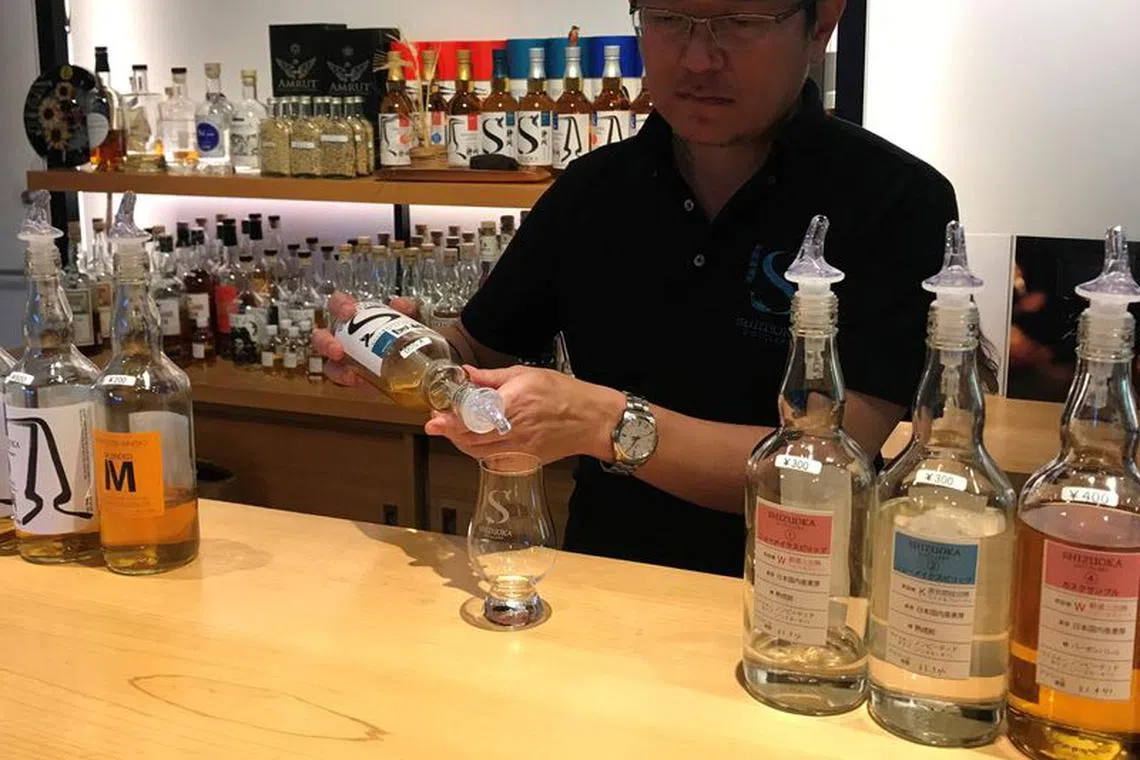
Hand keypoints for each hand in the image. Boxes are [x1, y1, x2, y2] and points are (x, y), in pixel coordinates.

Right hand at [310, 293, 421, 387]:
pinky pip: (345, 380)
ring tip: (348, 373)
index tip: (349, 311)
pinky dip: (350, 380)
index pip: (338, 305)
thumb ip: (409, 308)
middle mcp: (345, 338)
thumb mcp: (411, 318)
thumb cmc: (406, 336)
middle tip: (337, 349)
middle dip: (326, 342)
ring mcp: (347, 360)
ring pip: (329, 363)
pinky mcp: (354, 378)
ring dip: (336, 369)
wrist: (417, 363)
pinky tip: (361, 380)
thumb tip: (401, 305)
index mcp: (355, 318)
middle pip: (322, 337)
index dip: (339, 305)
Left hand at [425, 365, 625, 464]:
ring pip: (478, 452)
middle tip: (439, 421)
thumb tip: (467, 373)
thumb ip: (492, 377)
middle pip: (469, 438)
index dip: (449, 420)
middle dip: (449, 431)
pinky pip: (492, 461)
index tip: (435, 418)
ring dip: (461, 442)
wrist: (591, 420)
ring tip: (454, 430)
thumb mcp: (527, 374)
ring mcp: (519, 448)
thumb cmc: (565, 395)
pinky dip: (478, 453)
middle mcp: (513, 429)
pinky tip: (475, 442)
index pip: (472, 418)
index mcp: (513, 403)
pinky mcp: (524, 460)